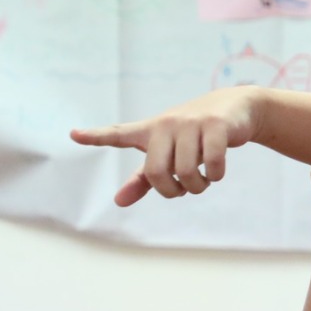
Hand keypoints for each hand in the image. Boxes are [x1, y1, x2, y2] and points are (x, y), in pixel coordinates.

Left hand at [71, 87, 263, 205]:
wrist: (236, 109)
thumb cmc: (196, 135)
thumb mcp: (170, 154)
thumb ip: (144, 179)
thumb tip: (118, 201)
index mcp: (150, 131)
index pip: (119, 134)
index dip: (96, 136)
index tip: (74, 135)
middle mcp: (166, 124)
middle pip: (156, 171)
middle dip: (171, 191)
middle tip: (182, 190)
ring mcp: (191, 123)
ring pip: (185, 171)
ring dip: (197, 186)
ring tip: (203, 181)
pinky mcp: (215, 125)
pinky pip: (212, 162)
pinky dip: (215, 175)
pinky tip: (217, 172)